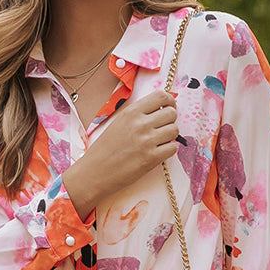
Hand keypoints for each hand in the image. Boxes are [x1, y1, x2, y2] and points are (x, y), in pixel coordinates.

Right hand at [62, 90, 178, 219]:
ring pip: (175, 130)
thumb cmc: (105, 149)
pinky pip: (172, 148)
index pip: (161, 96)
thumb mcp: (119, 122)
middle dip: (171, 120)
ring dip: (170, 136)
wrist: (94, 172)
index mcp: (132, 112)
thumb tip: (161, 110)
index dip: (170, 101)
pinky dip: (168, 150)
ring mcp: (147, 141)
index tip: (169, 107)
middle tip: (163, 127)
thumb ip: (138, 114)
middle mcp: (140, 124)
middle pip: (171, 113)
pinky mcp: (151, 158)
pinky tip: (158, 152)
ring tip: (159, 141)